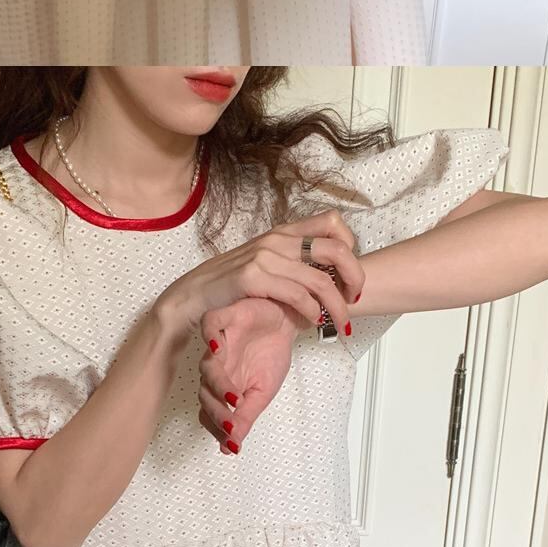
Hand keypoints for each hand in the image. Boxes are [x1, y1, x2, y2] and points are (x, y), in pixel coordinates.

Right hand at [158, 210, 363, 347]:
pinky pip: (297, 295)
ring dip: (337, 306)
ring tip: (339, 324)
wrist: (193, 297)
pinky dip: (312, 312)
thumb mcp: (266, 264)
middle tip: (354, 299)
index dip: (350, 246)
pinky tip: (311, 322)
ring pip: (321, 279)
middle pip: (337, 248)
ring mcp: (265, 256)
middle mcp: (277, 239)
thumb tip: (330, 278)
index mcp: (283, 232)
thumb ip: (294, 264)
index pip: (333, 222)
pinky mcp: (253, 278)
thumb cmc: (232, 285)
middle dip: (355, 277)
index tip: (349, 274)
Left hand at [198, 300, 297, 452]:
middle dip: (218, 413)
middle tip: (232, 426)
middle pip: (205, 393)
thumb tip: (232, 446)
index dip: (217, 428)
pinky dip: (210, 337)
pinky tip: (218, 350)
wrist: (286, 321)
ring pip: (207, 366)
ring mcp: (219, 345)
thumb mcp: (264, 391)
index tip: (231, 443)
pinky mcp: (224, 319)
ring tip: (235, 398)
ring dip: (218, 384)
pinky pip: (209, 325)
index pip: (210, 412)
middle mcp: (218, 368)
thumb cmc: (272, 353)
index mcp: (225, 387)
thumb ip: (246, 417)